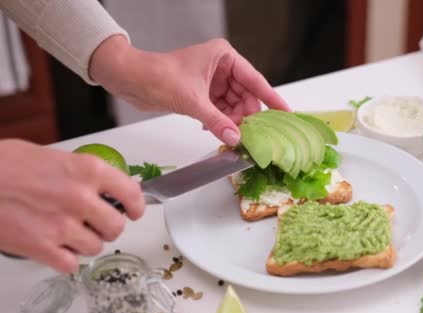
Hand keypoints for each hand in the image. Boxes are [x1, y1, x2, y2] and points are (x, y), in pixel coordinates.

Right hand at [0, 140, 144, 272]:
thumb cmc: (4, 164)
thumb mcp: (54, 156)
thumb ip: (84, 173)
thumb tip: (110, 184)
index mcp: (87, 170)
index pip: (131, 194)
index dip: (136, 206)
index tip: (134, 211)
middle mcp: (80, 198)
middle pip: (117, 227)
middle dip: (108, 227)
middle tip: (96, 223)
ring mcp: (61, 225)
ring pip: (96, 247)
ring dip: (86, 243)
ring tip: (70, 233)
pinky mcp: (41, 247)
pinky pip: (71, 265)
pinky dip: (65, 259)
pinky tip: (55, 247)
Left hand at [90, 36, 289, 145]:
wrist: (129, 79)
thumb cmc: (157, 75)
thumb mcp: (192, 101)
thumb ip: (217, 121)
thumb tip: (236, 138)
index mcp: (224, 57)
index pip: (255, 80)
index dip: (271, 98)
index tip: (286, 112)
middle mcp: (221, 67)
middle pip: (246, 96)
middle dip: (248, 116)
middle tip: (254, 136)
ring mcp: (212, 82)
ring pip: (234, 106)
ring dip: (234, 122)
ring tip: (235, 138)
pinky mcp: (202, 94)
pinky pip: (221, 111)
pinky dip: (221, 123)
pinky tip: (218, 132)